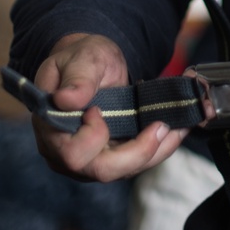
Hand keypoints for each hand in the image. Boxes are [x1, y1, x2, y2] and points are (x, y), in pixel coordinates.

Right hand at [33, 33, 187, 181]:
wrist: (92, 64)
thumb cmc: (81, 58)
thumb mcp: (81, 58)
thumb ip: (77, 78)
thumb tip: (65, 99)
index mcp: (51, 128)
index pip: (72, 154)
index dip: (92, 137)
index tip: (98, 109)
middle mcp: (66, 151)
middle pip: (102, 171)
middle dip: (137, 152)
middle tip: (161, 126)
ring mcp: (89, 158)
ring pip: (124, 170)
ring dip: (156, 150)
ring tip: (179, 126)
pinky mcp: (110, 156)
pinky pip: (135, 161)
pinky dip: (159, 147)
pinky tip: (177, 130)